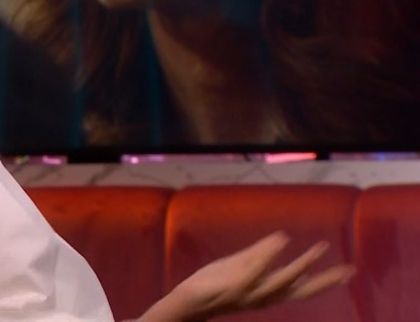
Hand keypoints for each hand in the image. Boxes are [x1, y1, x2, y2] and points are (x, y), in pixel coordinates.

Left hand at [136, 231, 354, 321]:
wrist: (188, 300)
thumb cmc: (214, 284)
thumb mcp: (240, 266)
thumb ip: (259, 254)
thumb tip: (281, 237)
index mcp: (267, 293)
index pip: (302, 288)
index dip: (324, 280)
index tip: (348, 271)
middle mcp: (264, 297)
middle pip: (300, 290)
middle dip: (325, 281)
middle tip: (349, 270)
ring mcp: (251, 293)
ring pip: (282, 281)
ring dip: (302, 264)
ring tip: (320, 248)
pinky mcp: (235, 285)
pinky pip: (254, 270)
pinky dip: (268, 256)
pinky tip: (280, 241)